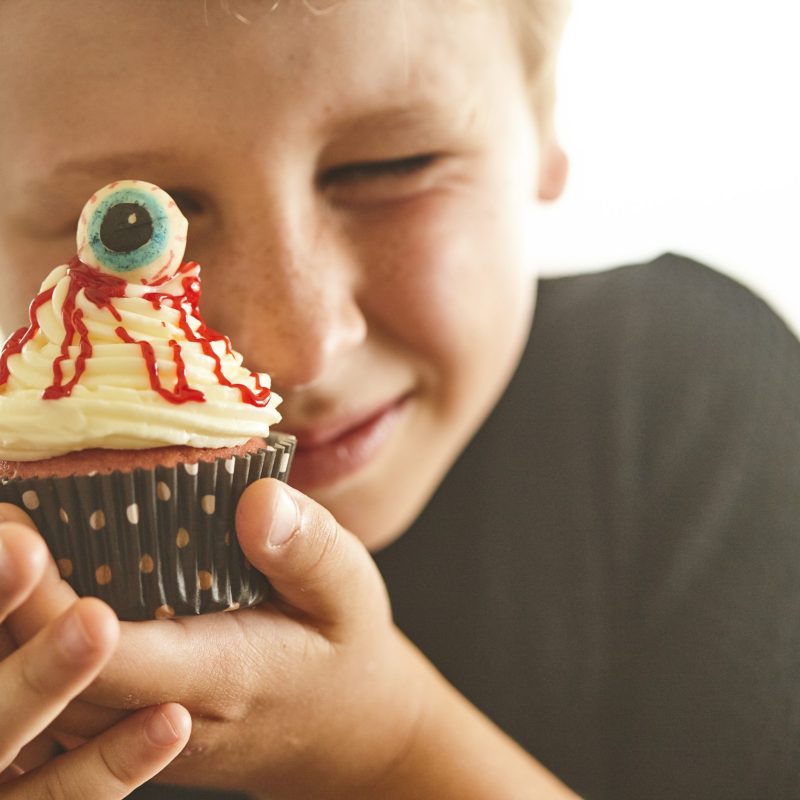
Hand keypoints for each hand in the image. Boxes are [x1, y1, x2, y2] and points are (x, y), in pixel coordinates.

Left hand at [3, 486, 427, 798]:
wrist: (346, 731)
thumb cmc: (346, 650)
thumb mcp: (350, 592)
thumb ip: (308, 550)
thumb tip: (256, 498)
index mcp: (221, 677)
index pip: (112, 657)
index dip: (52, 606)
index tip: (20, 532)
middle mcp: (163, 717)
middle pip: (57, 682)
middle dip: (9, 607)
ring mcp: (139, 732)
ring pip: (50, 695)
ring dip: (11, 627)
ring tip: (6, 542)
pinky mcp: (130, 729)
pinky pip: (64, 697)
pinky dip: (33, 647)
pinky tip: (23, 592)